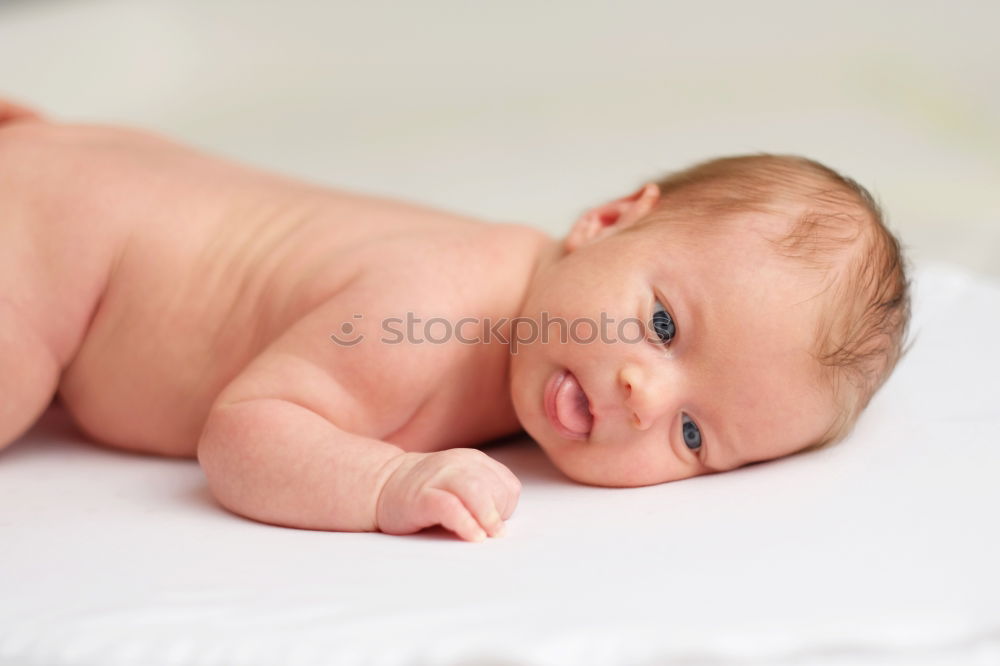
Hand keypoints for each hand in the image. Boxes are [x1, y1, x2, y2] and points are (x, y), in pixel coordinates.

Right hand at [375, 449, 520, 541]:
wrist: (384, 484)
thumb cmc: (428, 492)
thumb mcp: (462, 485)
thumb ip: (484, 495)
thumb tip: (502, 527)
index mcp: (474, 461)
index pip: (508, 486)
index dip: (507, 508)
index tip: (492, 522)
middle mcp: (459, 463)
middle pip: (496, 489)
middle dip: (499, 515)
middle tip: (489, 533)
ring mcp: (439, 477)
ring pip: (476, 492)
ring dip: (487, 518)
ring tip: (486, 536)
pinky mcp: (422, 496)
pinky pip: (451, 507)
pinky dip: (466, 523)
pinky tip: (473, 536)